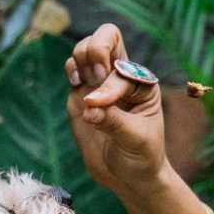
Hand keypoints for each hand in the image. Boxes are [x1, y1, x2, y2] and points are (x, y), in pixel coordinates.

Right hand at [65, 23, 169, 196]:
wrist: (129, 177)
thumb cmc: (142, 157)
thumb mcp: (135, 141)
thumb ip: (113, 122)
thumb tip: (88, 108)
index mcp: (142, 83)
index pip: (122, 66)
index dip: (108, 83)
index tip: (98, 104)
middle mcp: (121, 77)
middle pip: (107, 36)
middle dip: (95, 49)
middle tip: (94, 77)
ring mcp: (99, 83)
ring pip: (85, 48)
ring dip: (80, 59)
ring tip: (84, 84)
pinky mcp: (81, 94)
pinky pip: (72, 68)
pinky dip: (70, 70)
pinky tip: (76, 84)